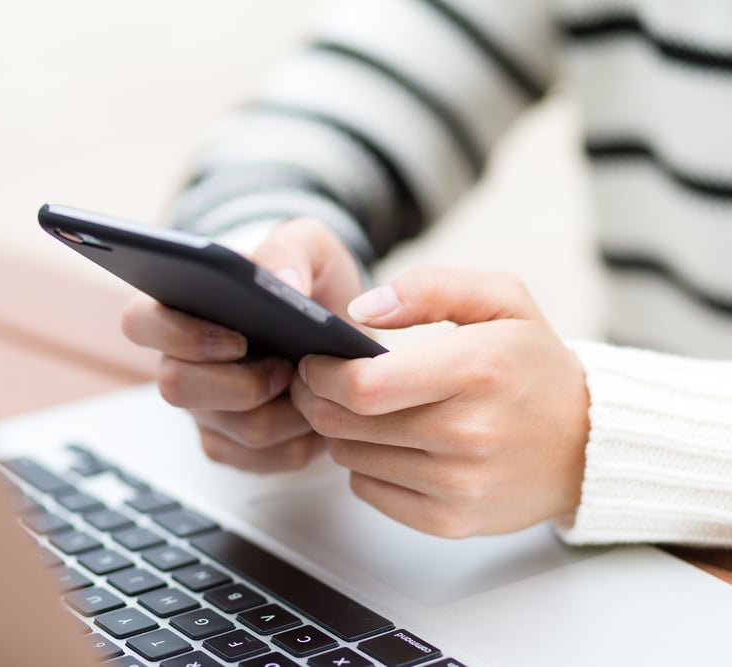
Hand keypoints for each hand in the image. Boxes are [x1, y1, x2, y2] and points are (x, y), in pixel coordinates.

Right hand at [121, 218, 365, 472]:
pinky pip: (264, 460)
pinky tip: (318, 413)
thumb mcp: (309, 244)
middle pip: (176, 388)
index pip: (139, 322)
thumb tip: (282, 283)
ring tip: (313, 386)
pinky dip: (301, 440)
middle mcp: (179, 362)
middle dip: (241, 384)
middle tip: (286, 368)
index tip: (237, 338)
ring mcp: (204, 410)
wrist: (334, 325)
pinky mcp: (232, 446)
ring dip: (285, 412)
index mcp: (178, 306)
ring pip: (234, 431)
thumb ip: (291, 250)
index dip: (179, 336)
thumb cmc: (307, 279)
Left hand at [290, 266, 589, 536]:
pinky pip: (369, 492)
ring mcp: (459, 484)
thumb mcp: (501, 299)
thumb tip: (361, 309)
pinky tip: (388, 446)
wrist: (588, 443)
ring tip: (362, 412)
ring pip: (350, 458)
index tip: (314, 363)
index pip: (364, 387)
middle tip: (319, 385)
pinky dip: (364, 467)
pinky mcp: (451, 520)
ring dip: (342, 432)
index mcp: (475, 370)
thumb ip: (430, 287)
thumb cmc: (535, 365)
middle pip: (345, 425)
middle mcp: (467, 433)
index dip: (322, 375)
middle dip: (317, 400)